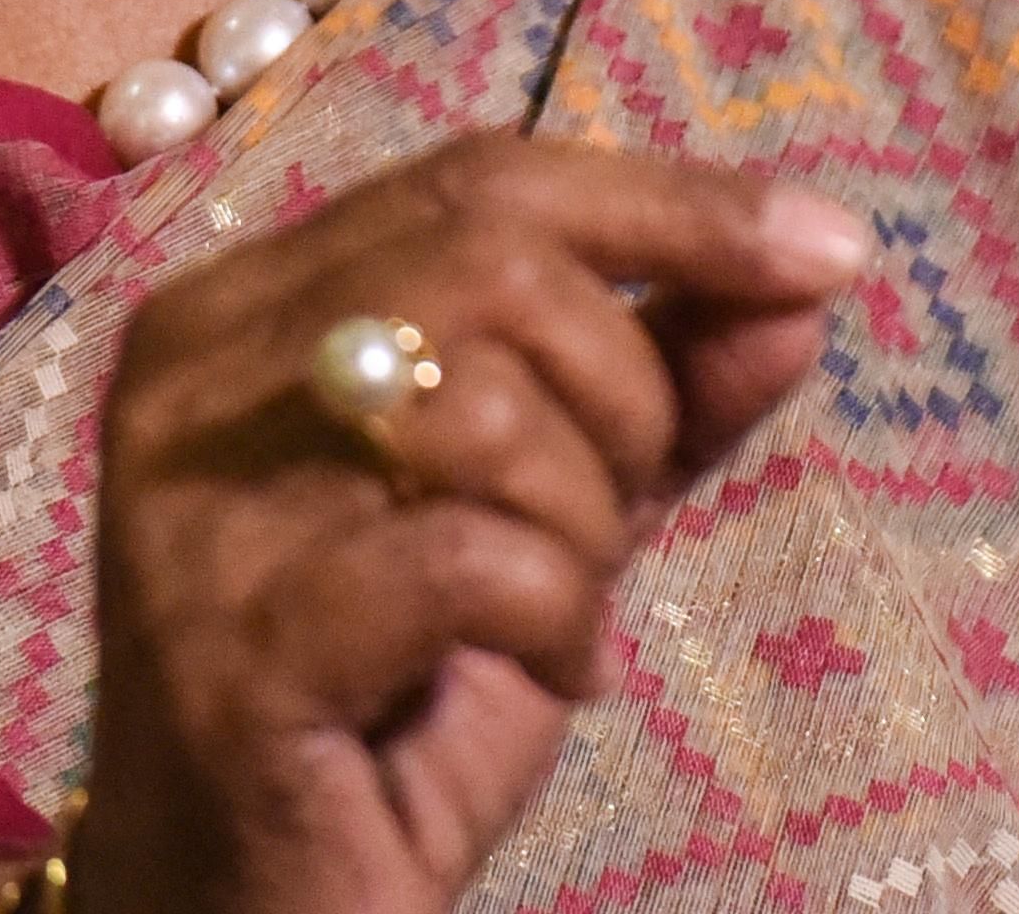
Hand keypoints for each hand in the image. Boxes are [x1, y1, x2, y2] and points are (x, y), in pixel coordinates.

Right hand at [67, 132, 867, 912]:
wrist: (255, 912)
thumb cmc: (398, 702)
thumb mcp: (558, 516)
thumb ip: (667, 386)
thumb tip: (807, 276)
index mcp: (245, 309)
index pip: (480, 179)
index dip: (666, 204)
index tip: (828, 250)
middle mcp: (190, 377)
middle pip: (487, 263)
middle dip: (621, 389)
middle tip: (620, 509)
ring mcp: (195, 510)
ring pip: (480, 406)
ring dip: (582, 518)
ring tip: (557, 606)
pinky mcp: (235, 645)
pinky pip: (469, 559)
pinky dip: (552, 615)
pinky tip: (542, 670)